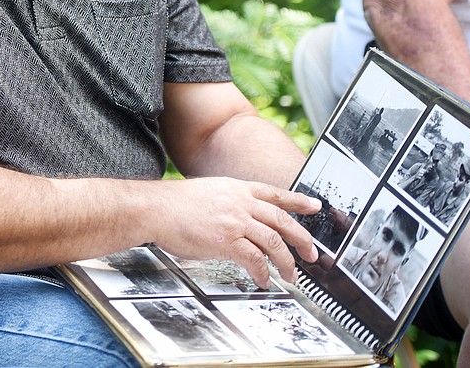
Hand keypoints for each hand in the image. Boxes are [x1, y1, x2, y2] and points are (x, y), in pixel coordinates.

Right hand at [148, 178, 319, 288]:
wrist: (155, 209)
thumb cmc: (174, 205)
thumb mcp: (208, 193)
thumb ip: (228, 203)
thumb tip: (240, 219)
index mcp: (236, 189)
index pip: (275, 194)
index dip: (298, 200)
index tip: (314, 205)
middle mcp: (241, 202)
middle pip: (282, 220)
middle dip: (302, 239)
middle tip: (312, 254)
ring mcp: (235, 220)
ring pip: (274, 242)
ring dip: (286, 262)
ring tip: (290, 275)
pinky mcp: (227, 240)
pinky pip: (255, 259)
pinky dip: (262, 272)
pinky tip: (262, 280)